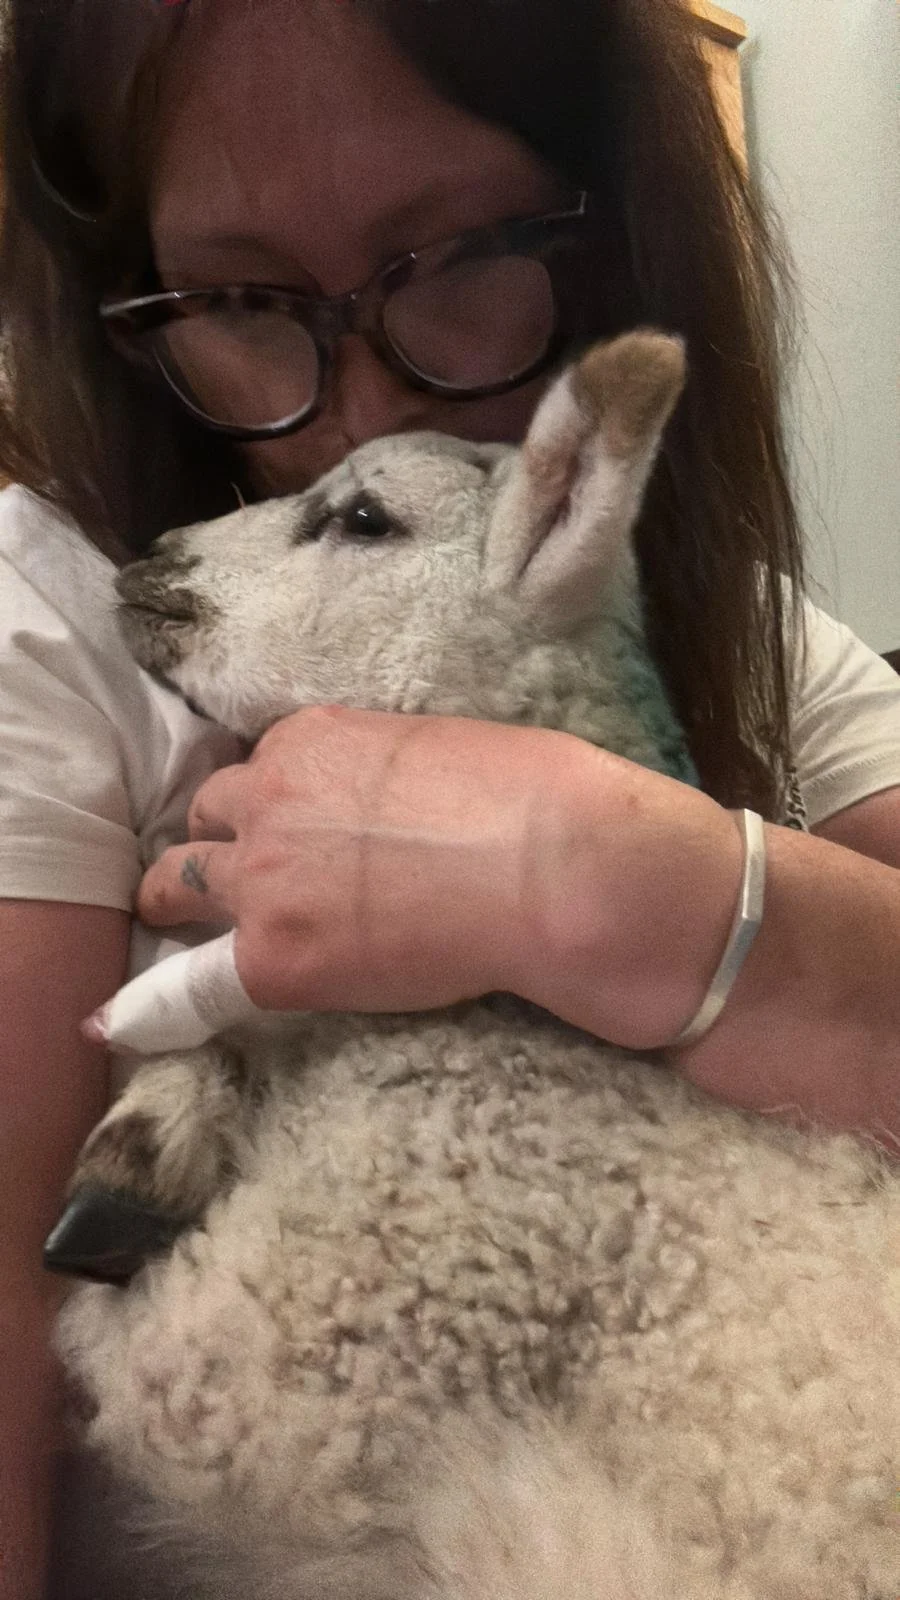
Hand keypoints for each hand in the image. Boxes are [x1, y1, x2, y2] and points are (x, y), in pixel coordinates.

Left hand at [137, 704, 740, 1038]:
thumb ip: (386, 775)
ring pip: (178, 882)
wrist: (550, 866)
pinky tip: (128, 1019)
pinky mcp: (272, 958)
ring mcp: (263, 879)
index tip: (273, 830)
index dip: (265, 806)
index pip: (260, 770)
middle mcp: (269, 797)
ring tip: (186, 931)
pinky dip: (166, 998)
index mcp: (313, 739)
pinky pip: (191, 982)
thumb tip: (394, 810)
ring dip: (187, 902)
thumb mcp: (439, 751)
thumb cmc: (532, 798)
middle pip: (207, 818)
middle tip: (237, 878)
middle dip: (220, 845)